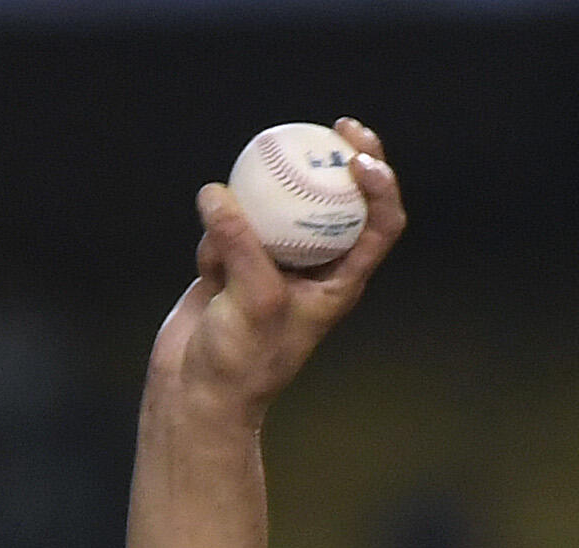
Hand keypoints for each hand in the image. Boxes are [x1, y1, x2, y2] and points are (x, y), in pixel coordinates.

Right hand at [147, 117, 407, 423]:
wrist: (197, 391)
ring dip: (256, 201)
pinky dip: (214, 238)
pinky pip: (228, 226)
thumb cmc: (241, 361)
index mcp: (341, 282)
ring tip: (241, 212)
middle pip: (340, 202)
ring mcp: (274, 262)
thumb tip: (218, 192)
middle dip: (343, 160)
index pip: (380, 226)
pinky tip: (207, 271)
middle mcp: (315, 268)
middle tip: (337, 124)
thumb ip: (243, 244)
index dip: (381, 186)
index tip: (358, 156)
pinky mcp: (235, 262)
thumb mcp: (252, 301)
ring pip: (276, 207)